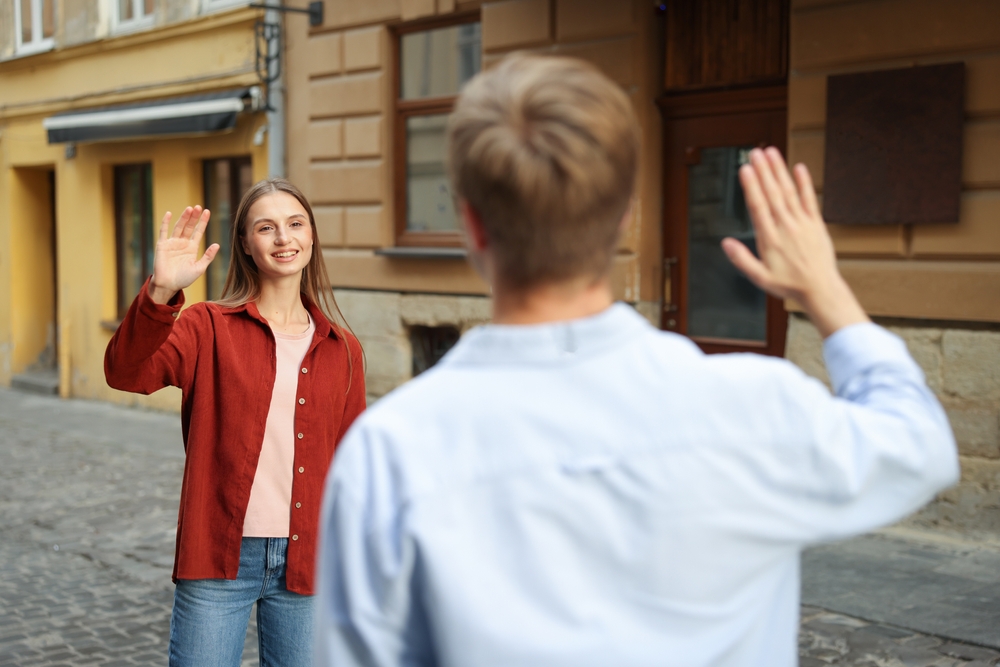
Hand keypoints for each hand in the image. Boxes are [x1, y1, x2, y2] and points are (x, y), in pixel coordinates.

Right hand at [148, 206, 219, 304]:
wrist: (169, 285)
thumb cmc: (184, 279)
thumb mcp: (199, 268)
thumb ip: (208, 256)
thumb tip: (217, 244)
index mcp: (192, 248)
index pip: (198, 231)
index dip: (202, 222)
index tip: (207, 212)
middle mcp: (182, 243)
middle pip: (189, 227)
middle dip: (194, 217)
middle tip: (199, 206)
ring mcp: (172, 243)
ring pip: (179, 227)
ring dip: (184, 218)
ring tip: (189, 209)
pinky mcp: (162, 245)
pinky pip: (163, 232)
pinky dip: (166, 222)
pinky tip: (169, 214)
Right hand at [721, 147, 868, 337]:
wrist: (820, 289)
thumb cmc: (790, 284)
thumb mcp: (760, 278)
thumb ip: (742, 259)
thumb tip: (726, 244)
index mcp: (771, 239)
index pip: (758, 207)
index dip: (751, 186)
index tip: (746, 170)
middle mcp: (786, 227)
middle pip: (773, 193)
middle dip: (763, 171)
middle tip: (755, 153)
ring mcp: (802, 223)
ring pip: (789, 192)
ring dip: (779, 171)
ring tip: (771, 153)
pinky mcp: (816, 224)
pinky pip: (810, 199)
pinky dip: (805, 183)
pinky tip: (799, 168)